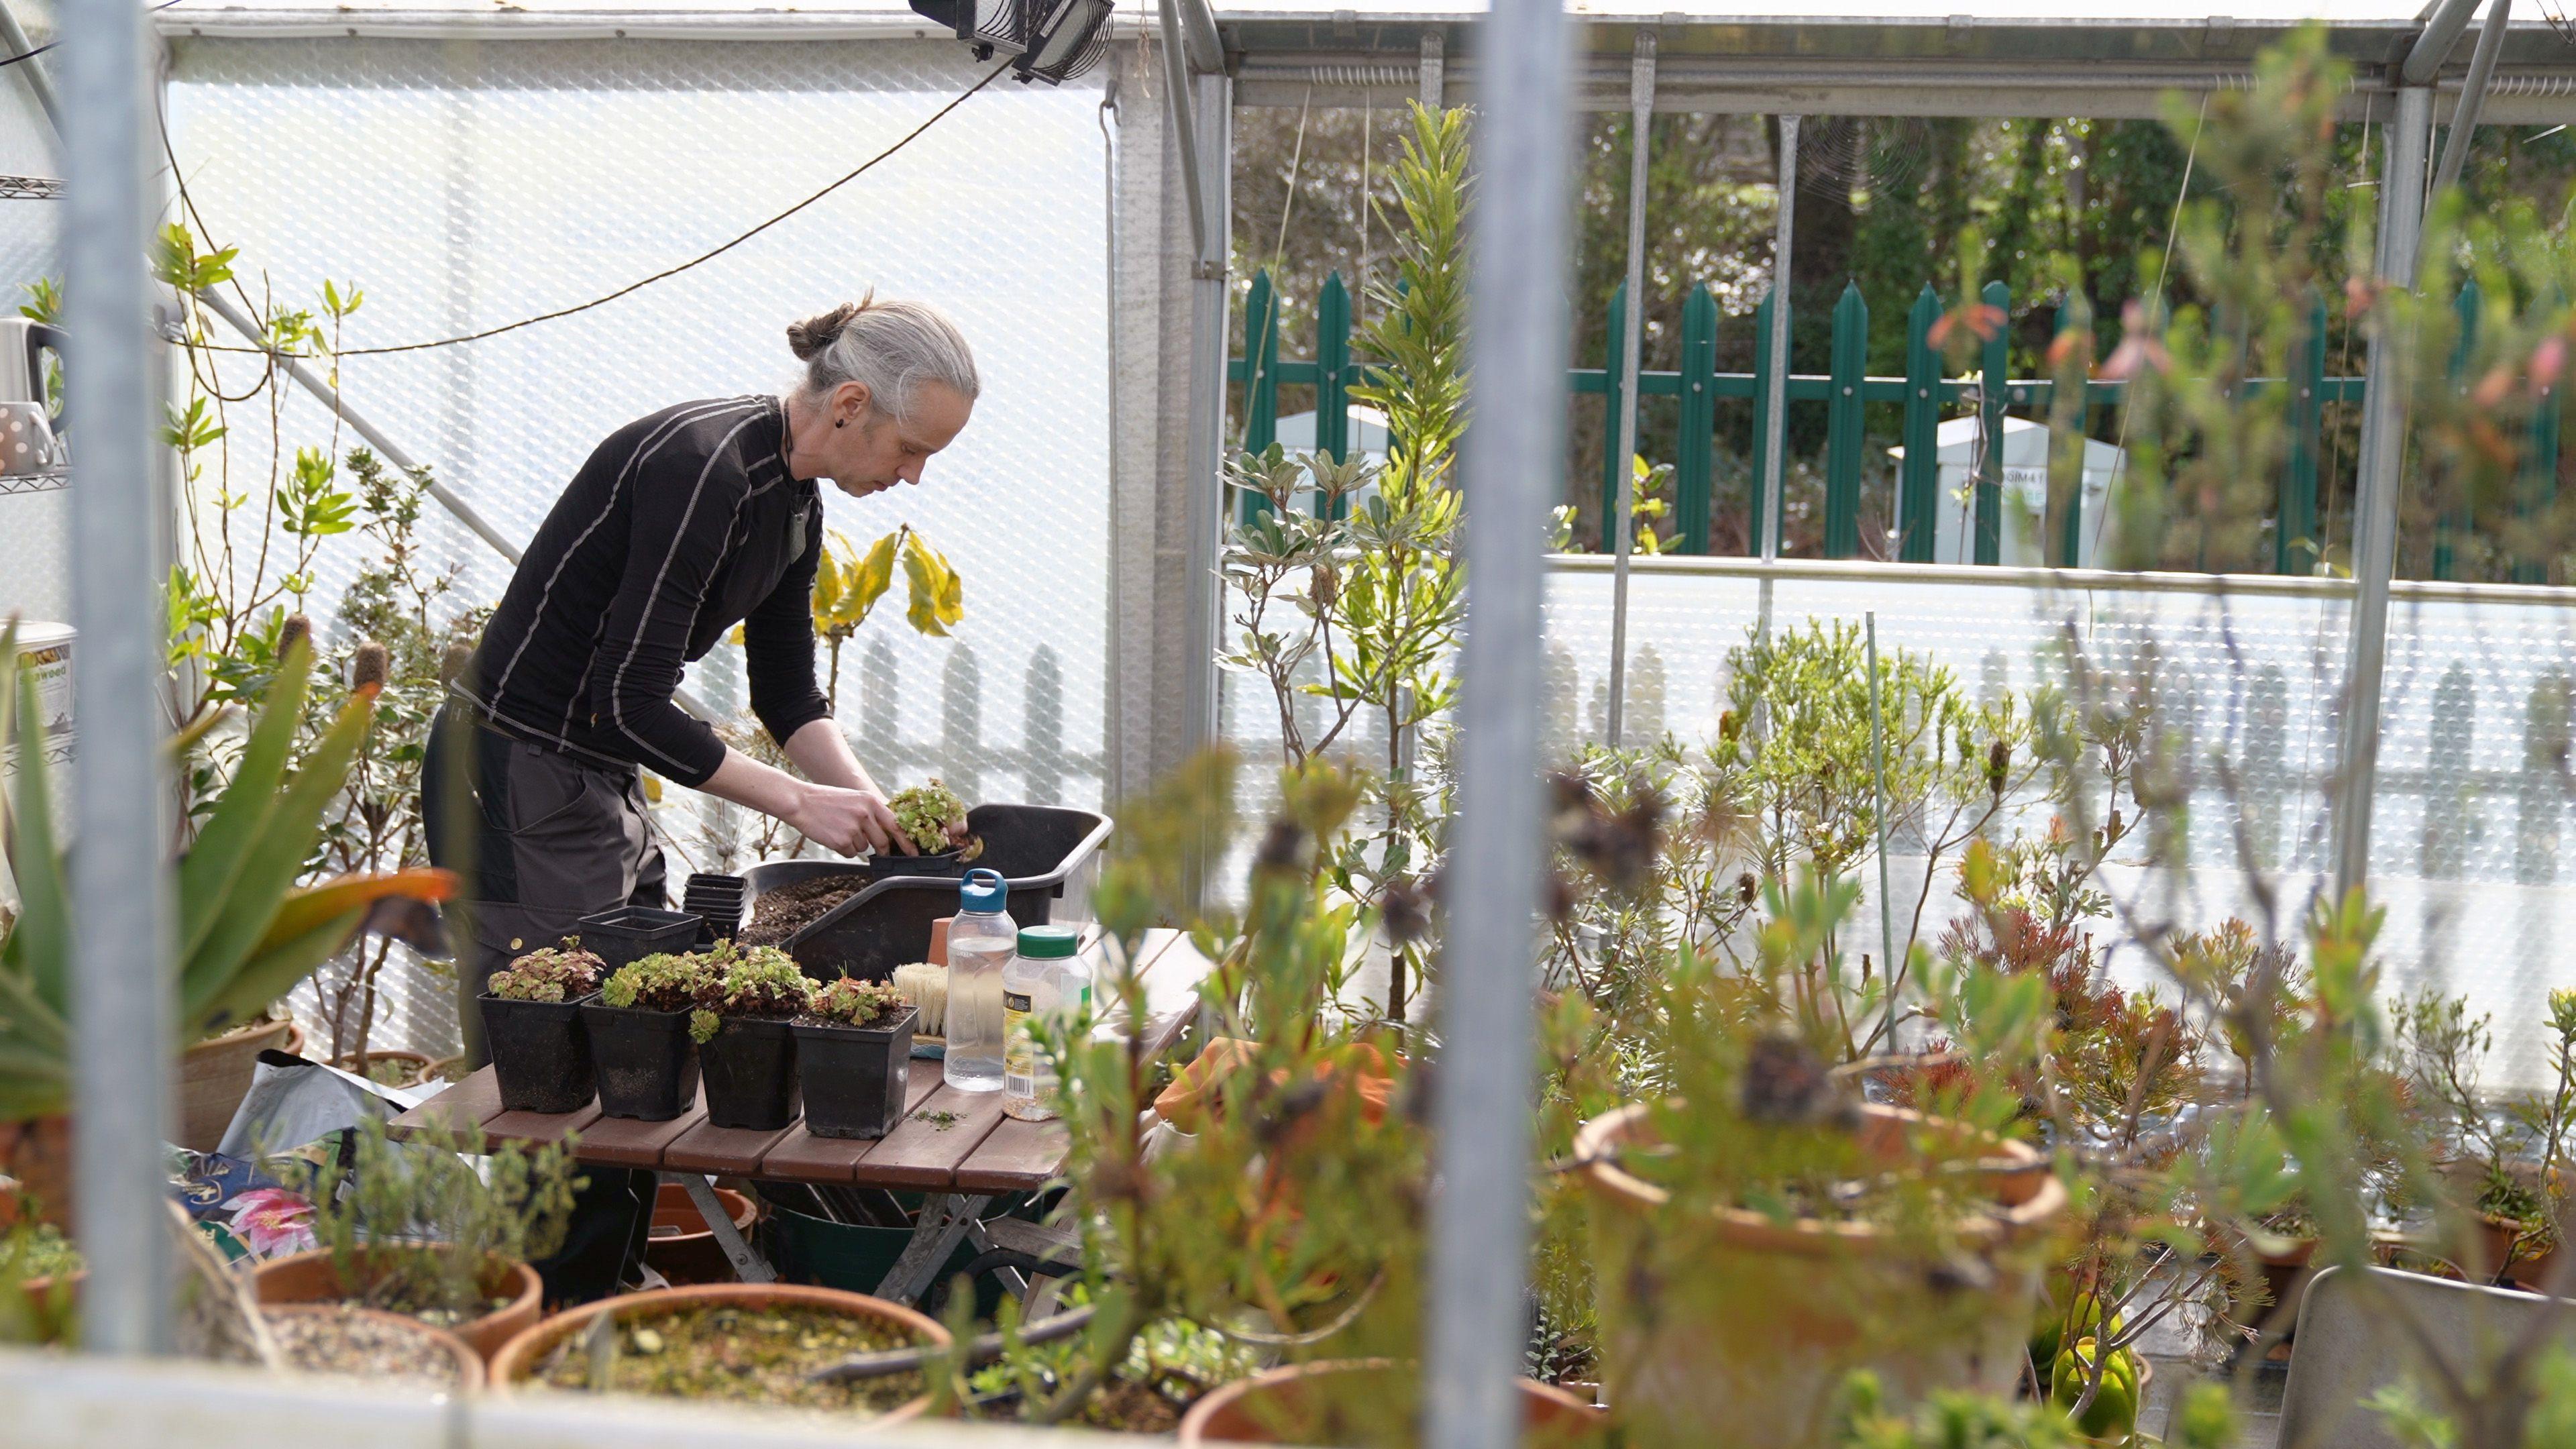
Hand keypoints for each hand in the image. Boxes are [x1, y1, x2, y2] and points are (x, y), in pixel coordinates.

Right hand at [788, 783, 902, 856]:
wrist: (801, 802)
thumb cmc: (827, 800)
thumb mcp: (855, 799)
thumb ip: (871, 813)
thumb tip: (887, 832)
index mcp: (870, 801)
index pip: (896, 825)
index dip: (906, 842)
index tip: (913, 853)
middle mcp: (865, 814)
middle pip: (882, 842)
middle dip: (882, 850)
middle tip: (879, 853)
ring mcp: (853, 828)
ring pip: (864, 848)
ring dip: (855, 844)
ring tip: (840, 830)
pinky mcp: (842, 841)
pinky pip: (850, 853)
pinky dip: (844, 849)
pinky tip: (833, 836)